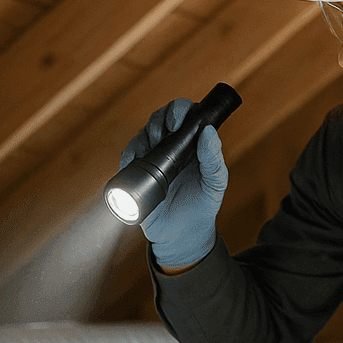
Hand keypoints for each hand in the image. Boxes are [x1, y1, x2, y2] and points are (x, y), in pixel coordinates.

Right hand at [118, 97, 228, 269]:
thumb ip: (214, 159)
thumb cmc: (203, 203)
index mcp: (192, 142)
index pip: (184, 113)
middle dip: (158, 121)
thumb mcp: (215, 182)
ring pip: (142, 134)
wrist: (183, 233)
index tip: (177, 122)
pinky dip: (129, 156)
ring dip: (143, 137)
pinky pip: (127, 158)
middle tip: (161, 136)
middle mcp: (170, 145)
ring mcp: (152, 157)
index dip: (179, 110)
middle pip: (159, 118)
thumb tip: (208, 131)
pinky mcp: (137, 172)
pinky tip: (134, 161)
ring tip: (150, 150)